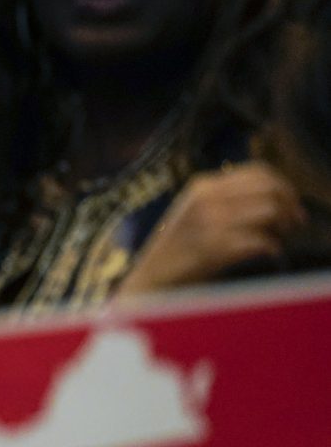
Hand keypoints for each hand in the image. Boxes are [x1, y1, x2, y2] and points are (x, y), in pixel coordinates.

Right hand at [118, 163, 305, 295]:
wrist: (154, 275)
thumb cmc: (179, 248)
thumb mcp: (196, 210)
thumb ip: (225, 197)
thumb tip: (273, 195)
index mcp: (203, 185)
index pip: (258, 170)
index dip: (283, 185)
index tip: (290, 203)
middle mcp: (207, 198)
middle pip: (269, 187)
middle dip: (290, 204)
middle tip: (293, 222)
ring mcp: (211, 221)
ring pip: (269, 209)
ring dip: (283, 225)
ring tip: (279, 237)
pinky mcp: (216, 247)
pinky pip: (262, 239)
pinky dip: (272, 247)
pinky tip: (268, 253)